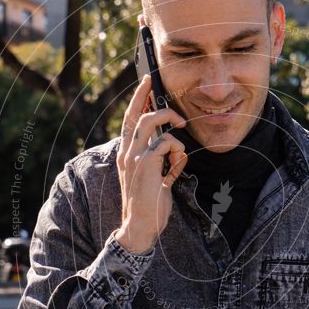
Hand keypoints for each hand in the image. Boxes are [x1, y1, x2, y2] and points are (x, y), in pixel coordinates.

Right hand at [114, 72, 187, 253]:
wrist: (141, 225)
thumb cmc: (150, 206)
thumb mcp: (158, 181)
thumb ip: (166, 166)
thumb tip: (180, 156)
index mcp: (127, 154)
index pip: (130, 120)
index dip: (138, 99)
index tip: (147, 82)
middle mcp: (127, 152)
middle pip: (137, 113)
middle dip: (150, 97)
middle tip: (164, 95)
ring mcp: (134, 156)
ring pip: (151, 121)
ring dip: (170, 121)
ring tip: (181, 129)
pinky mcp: (146, 163)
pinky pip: (166, 142)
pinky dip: (178, 150)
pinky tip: (179, 163)